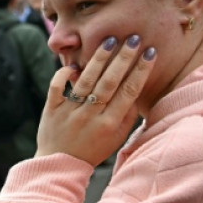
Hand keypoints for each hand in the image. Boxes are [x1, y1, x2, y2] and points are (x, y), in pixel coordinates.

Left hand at [36, 35, 155, 166]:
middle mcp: (91, 115)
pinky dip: (63, 75)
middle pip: (110, 82)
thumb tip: (136, 90)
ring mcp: (70, 111)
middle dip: (123, 58)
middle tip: (132, 38)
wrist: (60, 164)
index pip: (129, 91)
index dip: (141, 70)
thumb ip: (128, 116)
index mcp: (111, 123)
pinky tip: (73, 65)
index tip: (150, 52)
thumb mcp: (117, 138)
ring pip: (86, 80)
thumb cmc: (93, 149)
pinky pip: (56, 87)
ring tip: (109, 41)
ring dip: (98, 59)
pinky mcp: (52, 109)